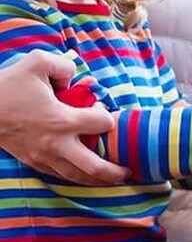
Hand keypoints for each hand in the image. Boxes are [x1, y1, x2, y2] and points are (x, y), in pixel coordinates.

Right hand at [0, 53, 126, 184]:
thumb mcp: (38, 61)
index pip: (101, 123)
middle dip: (114, 170)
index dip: (109, 116)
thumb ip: (65, 64)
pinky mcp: (31, 162)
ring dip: (97, 180)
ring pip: (75, 176)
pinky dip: (75, 178)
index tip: (107, 110)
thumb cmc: (8, 85)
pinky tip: (84, 176)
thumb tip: (76, 77)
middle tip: (129, 169)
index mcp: (62, 120)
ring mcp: (42, 157)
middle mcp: (55, 144)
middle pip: (93, 166)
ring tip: (114, 179)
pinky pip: (58, 176)